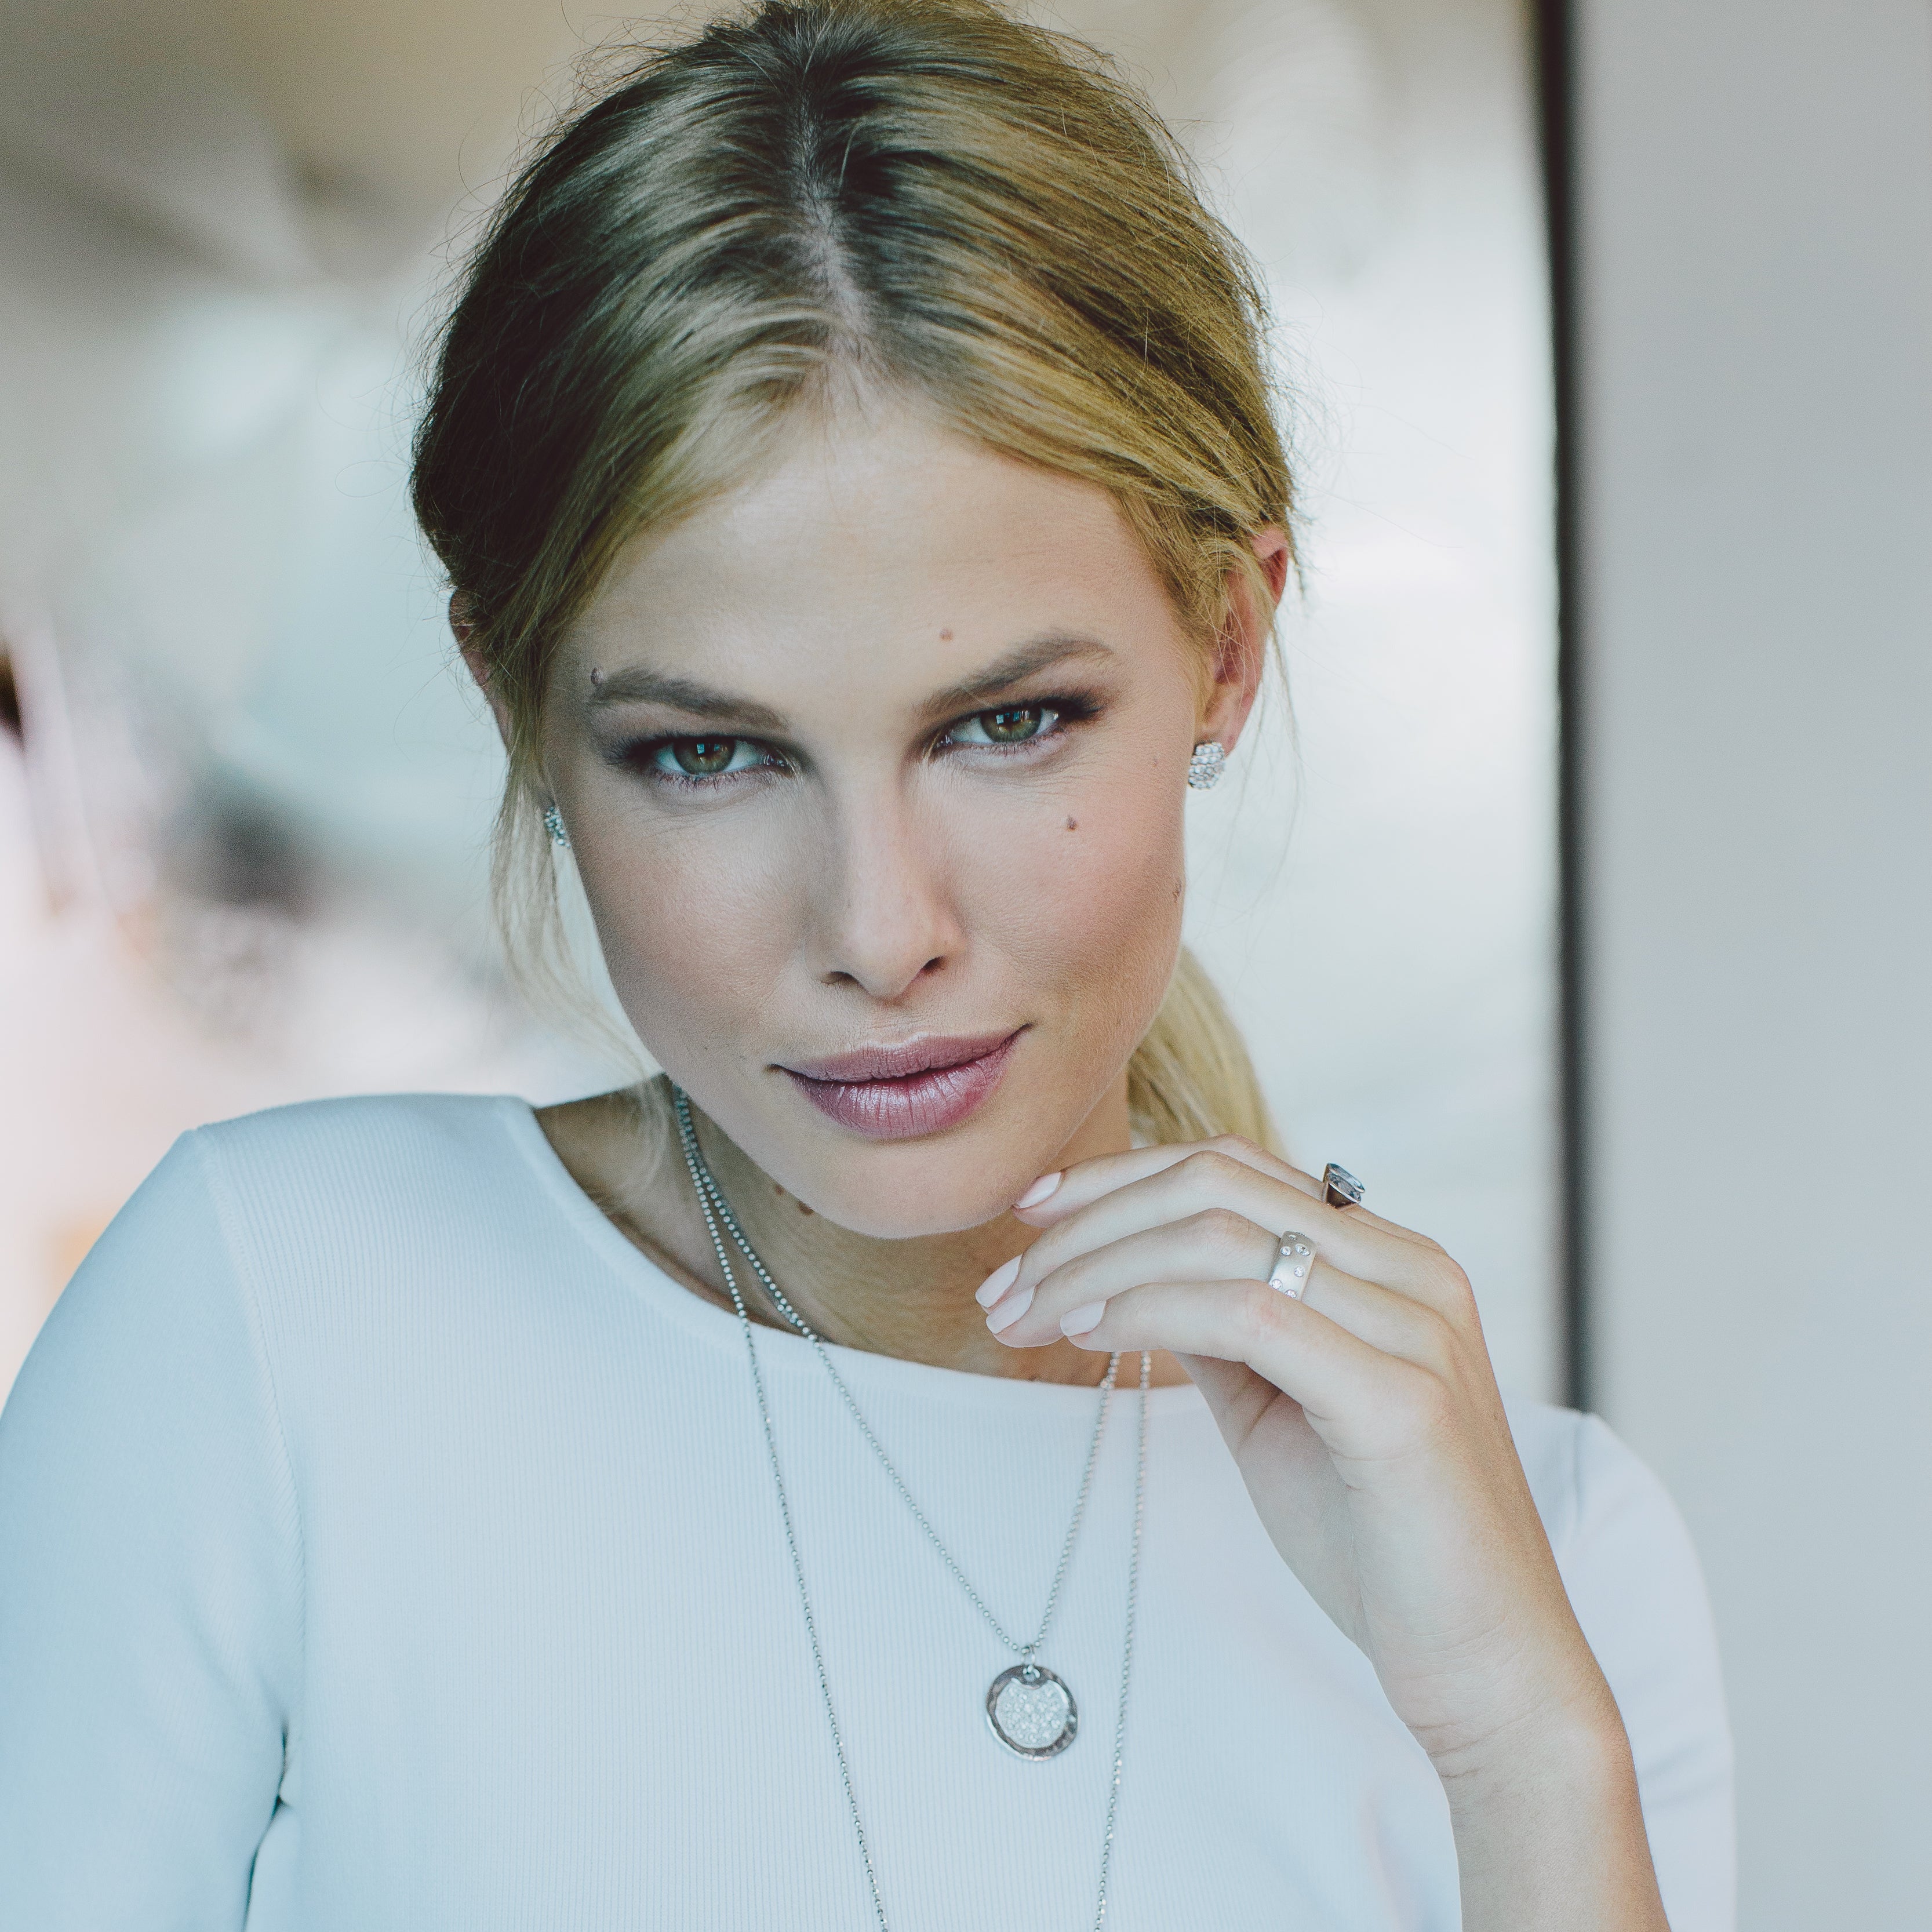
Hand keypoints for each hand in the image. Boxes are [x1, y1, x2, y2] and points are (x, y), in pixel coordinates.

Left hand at [979, 1137, 1664, 1929]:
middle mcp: (1413, 1272)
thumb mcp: (1281, 1410)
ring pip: (1220, 1238)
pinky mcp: (1401, 1398)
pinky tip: (1086, 1336)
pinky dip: (1149, 1310)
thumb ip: (1224, 1332)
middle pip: (1218, 1184)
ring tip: (1022, 1314)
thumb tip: (1129, 1279)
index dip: (1121, 1178)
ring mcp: (1414, 1328)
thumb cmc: (1381, 1543)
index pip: (1235, 1169)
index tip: (1032, 1216)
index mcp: (1391, 1261)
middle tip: (1004, 1284)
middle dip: (1089, 1221)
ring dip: (1095, 1267)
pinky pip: (1249, 1313)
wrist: (1487, 1666)